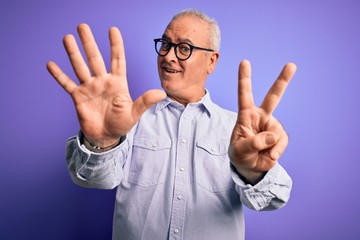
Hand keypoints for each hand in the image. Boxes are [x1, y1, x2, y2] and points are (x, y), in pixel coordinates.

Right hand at [47, 24, 165, 146]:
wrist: (106, 137)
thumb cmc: (121, 124)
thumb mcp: (134, 113)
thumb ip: (145, 101)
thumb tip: (162, 93)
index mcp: (118, 82)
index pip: (117, 60)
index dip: (115, 45)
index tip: (112, 29)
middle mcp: (102, 81)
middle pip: (95, 58)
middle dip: (89, 43)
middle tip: (83, 26)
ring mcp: (90, 88)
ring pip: (80, 66)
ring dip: (73, 53)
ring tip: (67, 37)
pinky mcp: (78, 97)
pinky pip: (67, 84)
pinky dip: (59, 75)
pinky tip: (50, 64)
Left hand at [228, 60, 296, 184]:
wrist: (250, 167)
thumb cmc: (240, 155)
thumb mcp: (239, 150)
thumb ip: (253, 143)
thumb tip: (272, 135)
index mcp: (246, 115)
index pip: (244, 95)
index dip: (244, 79)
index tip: (245, 62)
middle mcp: (260, 117)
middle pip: (273, 97)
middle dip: (283, 81)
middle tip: (291, 65)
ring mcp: (272, 126)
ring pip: (276, 131)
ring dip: (269, 145)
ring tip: (260, 153)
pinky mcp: (280, 136)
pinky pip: (281, 142)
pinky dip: (276, 151)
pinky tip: (269, 155)